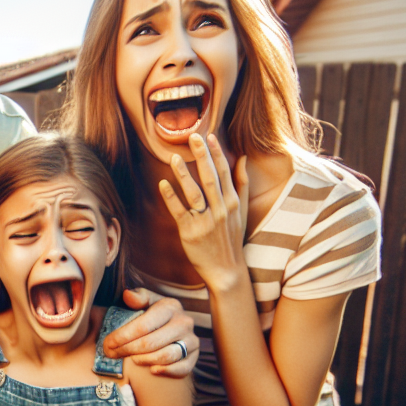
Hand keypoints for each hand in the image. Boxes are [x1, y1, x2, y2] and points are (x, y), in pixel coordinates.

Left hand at [103, 289, 199, 377]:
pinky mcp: (195, 356)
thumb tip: (127, 295)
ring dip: (144, 360)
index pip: (143, 326)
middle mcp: (184, 323)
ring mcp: (192, 340)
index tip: (107, 344)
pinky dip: (166, 371)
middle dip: (127, 350)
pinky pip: (181, 368)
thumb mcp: (146, 301)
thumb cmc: (154, 312)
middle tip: (112, 354)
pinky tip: (152, 370)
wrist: (174, 325)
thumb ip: (138, 297)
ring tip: (131, 359)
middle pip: (151, 343)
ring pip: (165, 357)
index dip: (122, 337)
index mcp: (170, 307)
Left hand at [158, 133, 248, 292]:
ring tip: (174, 157)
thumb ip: (242, 184)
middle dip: (202, 156)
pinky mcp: (190, 232)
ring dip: (184, 174)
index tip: (209, 136)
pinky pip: (179, 211)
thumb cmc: (232, 238)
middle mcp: (221, 210)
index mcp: (233, 202)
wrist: (226, 270)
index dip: (217, 154)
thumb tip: (243, 158)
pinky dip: (171, 197)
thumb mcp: (242, 211)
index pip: (224, 172)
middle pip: (210, 178)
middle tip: (193, 136)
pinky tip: (163, 183)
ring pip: (194, 193)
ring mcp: (206, 221)